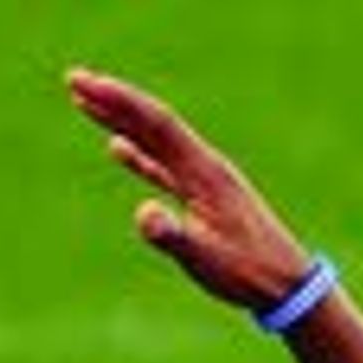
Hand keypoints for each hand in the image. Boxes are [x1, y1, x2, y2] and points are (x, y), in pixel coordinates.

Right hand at [66, 70, 320, 318]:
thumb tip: (143, 213)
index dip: (120, 102)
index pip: (157, 125)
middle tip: (74, 79)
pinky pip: (162, 166)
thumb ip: (174, 236)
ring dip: (121, 120)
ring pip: (155, 140)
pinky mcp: (201, 196)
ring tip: (87, 103)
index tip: (86, 85)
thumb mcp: (208, 259)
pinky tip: (118, 146)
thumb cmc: (249, 273)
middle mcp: (203, 166)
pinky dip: (138, 153)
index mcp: (204, 173)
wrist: (288, 282)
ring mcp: (203, 180)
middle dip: (113, 100)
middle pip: (153, 122)